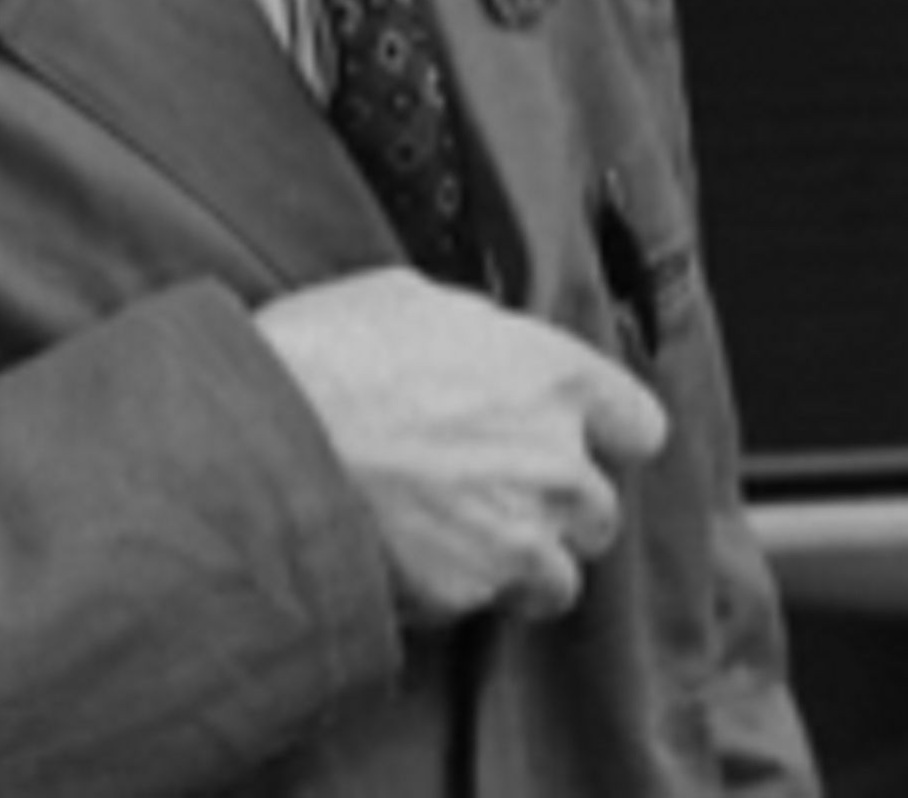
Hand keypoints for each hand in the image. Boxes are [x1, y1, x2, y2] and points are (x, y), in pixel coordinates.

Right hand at [255, 269, 668, 627]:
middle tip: (494, 492)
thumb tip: (485, 344)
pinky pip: (489, 608)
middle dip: (557, 508)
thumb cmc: (327, 355)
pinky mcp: (472, 593)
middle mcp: (557, 463)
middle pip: (602, 511)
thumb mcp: (410, 299)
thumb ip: (479, 333)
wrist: (267, 442)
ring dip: (522, 565)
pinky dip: (464, 595)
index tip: (577, 439)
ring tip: (461, 543)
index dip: (607, 436)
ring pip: (560, 578)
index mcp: (556, 377)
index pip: (640, 425)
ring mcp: (520, 536)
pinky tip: (416, 563)